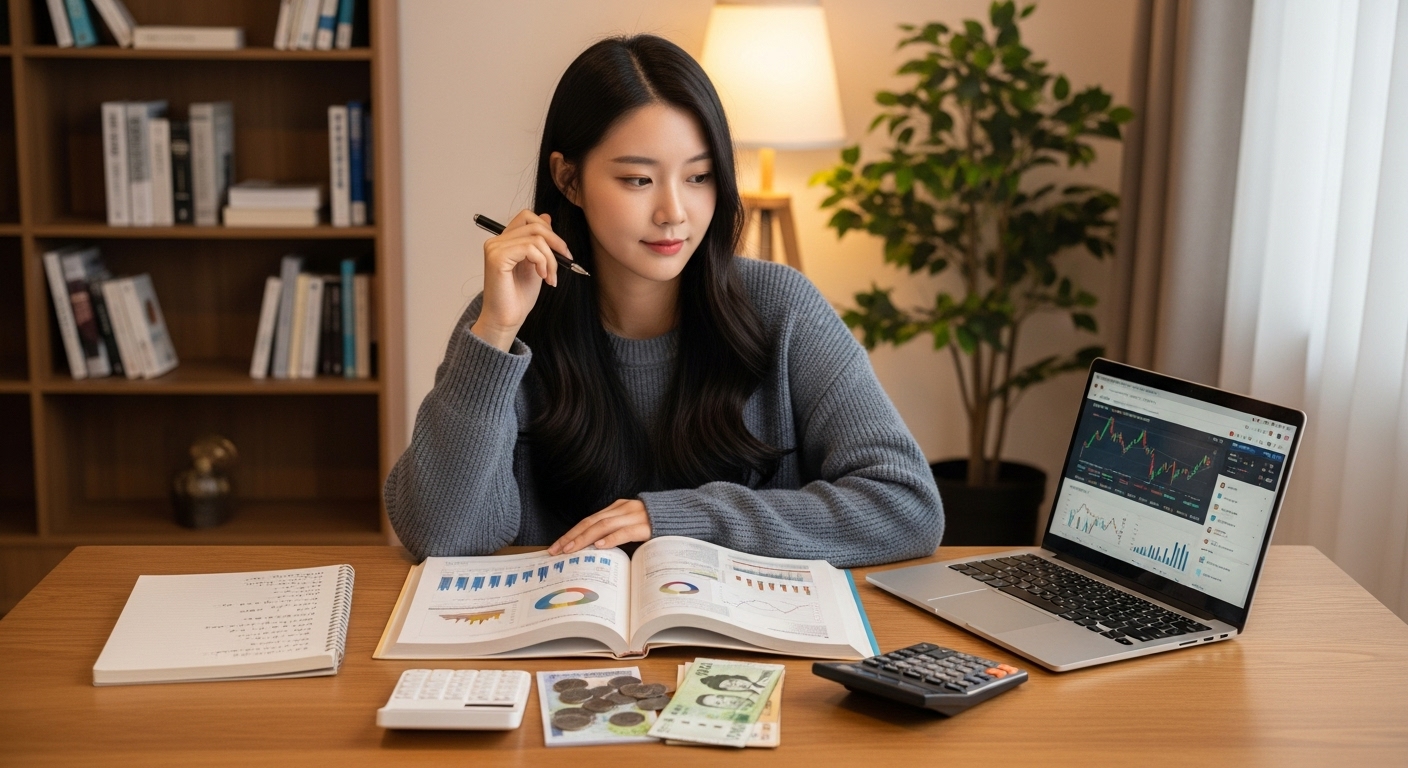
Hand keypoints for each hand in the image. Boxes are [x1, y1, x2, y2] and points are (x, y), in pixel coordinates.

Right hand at [470, 209, 574, 350]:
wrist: (507, 320)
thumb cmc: (518, 297)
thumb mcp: (536, 264)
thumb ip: (539, 243)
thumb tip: (547, 217)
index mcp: (504, 241)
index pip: (527, 217)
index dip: (548, 229)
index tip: (561, 251)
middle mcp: (496, 241)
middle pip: (534, 224)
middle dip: (556, 242)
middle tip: (566, 260)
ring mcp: (494, 248)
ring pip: (535, 238)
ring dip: (551, 259)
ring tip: (550, 277)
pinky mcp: (497, 257)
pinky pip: (529, 248)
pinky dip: (543, 262)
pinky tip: (542, 277)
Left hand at [548, 499, 652, 554]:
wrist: (687, 515)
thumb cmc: (659, 526)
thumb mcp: (634, 526)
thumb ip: (617, 533)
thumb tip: (597, 551)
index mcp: (618, 508)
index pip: (589, 520)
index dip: (571, 533)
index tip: (556, 546)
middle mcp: (623, 509)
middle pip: (590, 522)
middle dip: (571, 537)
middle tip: (556, 550)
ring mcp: (634, 516)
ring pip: (603, 526)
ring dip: (584, 539)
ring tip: (571, 549)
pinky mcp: (646, 525)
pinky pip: (625, 531)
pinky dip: (611, 538)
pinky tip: (600, 546)